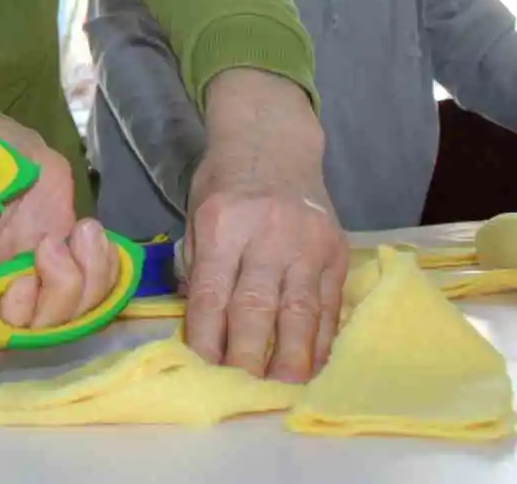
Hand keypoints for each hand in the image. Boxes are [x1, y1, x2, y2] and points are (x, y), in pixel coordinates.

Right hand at [0, 116, 120, 363]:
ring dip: (88, 281)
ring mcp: (38, 278)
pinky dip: (104, 269)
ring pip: (73, 315)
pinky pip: (96, 288)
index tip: (21, 281)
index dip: (7, 327)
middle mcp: (0, 290)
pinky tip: (93, 233)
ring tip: (82, 230)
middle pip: (36, 332)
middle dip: (58, 298)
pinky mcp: (68, 262)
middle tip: (52, 242)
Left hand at [181, 70, 347, 382]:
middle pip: (258, 305)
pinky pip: (330, 304)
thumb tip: (197, 318)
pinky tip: (315, 363)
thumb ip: (196, 263)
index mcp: (223, 224)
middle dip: (249, 352)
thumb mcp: (196, 212)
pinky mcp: (336, 252)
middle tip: (242, 387)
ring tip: (284, 388)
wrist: (275, 144)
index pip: (213, 291)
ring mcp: (307, 244)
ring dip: (293, 355)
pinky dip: (322, 338)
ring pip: (301, 310)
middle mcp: (268, 235)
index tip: (203, 366)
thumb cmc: (226, 183)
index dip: (208, 334)